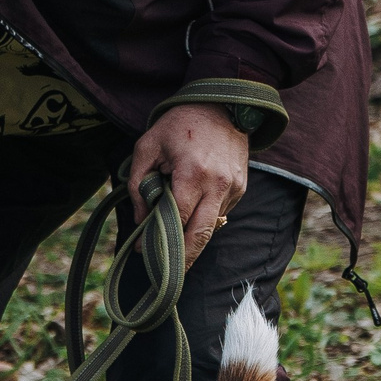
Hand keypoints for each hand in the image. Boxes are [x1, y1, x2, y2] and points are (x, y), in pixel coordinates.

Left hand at [128, 104, 248, 265]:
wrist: (223, 103)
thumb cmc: (179, 123)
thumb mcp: (147, 146)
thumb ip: (138, 184)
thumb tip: (140, 218)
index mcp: (193, 174)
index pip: (176, 220)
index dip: (159, 241)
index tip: (142, 252)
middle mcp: (218, 185)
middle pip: (201, 236)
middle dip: (183, 260)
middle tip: (165, 276)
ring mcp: (234, 188)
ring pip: (212, 227)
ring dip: (191, 239)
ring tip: (170, 249)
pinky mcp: (241, 188)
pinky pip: (220, 213)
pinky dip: (204, 220)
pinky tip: (189, 217)